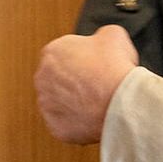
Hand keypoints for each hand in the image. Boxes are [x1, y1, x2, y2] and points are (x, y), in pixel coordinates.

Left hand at [34, 25, 138, 144]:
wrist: (120, 103)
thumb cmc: (115, 68)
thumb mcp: (113, 34)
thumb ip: (99, 35)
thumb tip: (100, 41)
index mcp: (52, 52)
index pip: (62, 54)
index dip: (80, 59)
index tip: (92, 65)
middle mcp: (42, 77)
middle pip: (57, 78)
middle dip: (73, 81)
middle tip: (94, 84)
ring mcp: (46, 104)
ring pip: (58, 102)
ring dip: (73, 101)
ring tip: (95, 101)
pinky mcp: (55, 126)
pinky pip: (64, 123)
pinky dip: (77, 121)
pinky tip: (92, 115)